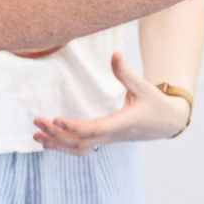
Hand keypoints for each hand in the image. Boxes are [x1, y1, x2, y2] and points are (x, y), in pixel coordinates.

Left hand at [33, 53, 190, 153]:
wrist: (167, 123)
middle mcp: (113, 135)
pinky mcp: (105, 140)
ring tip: (36, 135)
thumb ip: (126, 73)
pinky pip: (82, 148)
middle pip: (81, 142)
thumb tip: (114, 54)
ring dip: (57, 144)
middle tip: (37, 121)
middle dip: (57, 134)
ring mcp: (108, 140)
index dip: (74, 126)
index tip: (56, 118)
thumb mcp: (144, 87)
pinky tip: (48, 141)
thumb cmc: (155, 103)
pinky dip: (64, 146)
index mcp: (122, 123)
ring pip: (79, 149)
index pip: (94, 130)